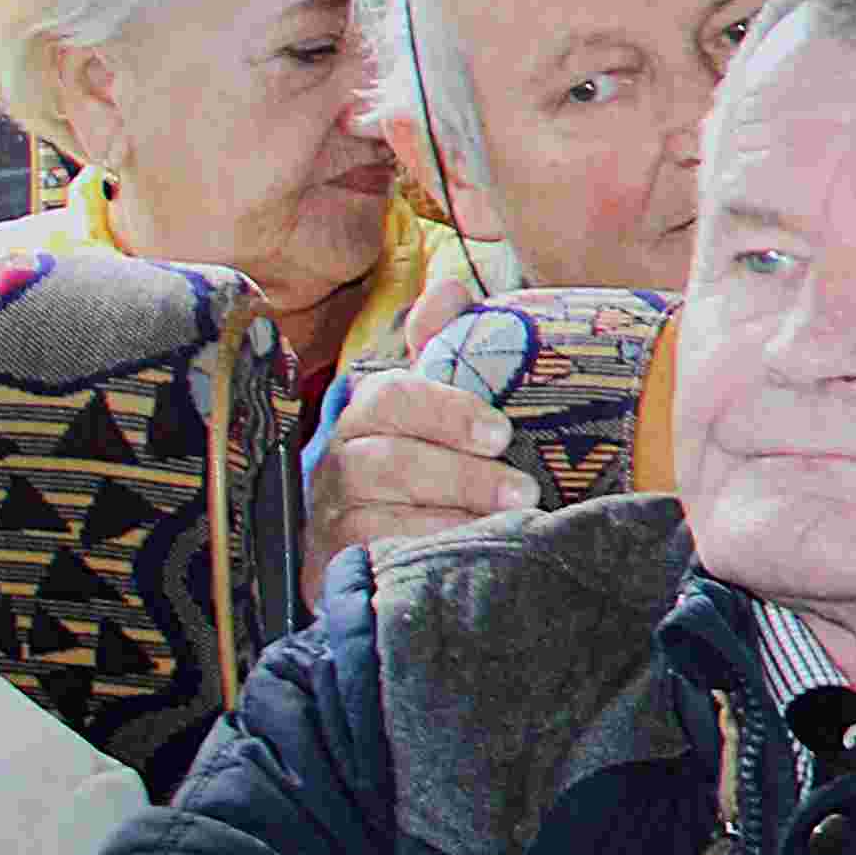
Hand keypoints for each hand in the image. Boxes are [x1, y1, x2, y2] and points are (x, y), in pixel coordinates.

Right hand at [307, 255, 530, 571]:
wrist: (373, 541)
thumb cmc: (421, 459)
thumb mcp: (433, 401)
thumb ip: (442, 346)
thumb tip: (449, 290)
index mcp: (366, 412)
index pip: (392, 397)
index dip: (448, 412)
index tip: (502, 434)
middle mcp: (338, 460)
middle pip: (389, 462)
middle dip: (464, 477)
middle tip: (525, 491)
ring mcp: (330, 515)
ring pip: (380, 514)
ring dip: (452, 520)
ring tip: (507, 526)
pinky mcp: (331, 564)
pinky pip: (373, 559)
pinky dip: (423, 556)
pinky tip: (465, 558)